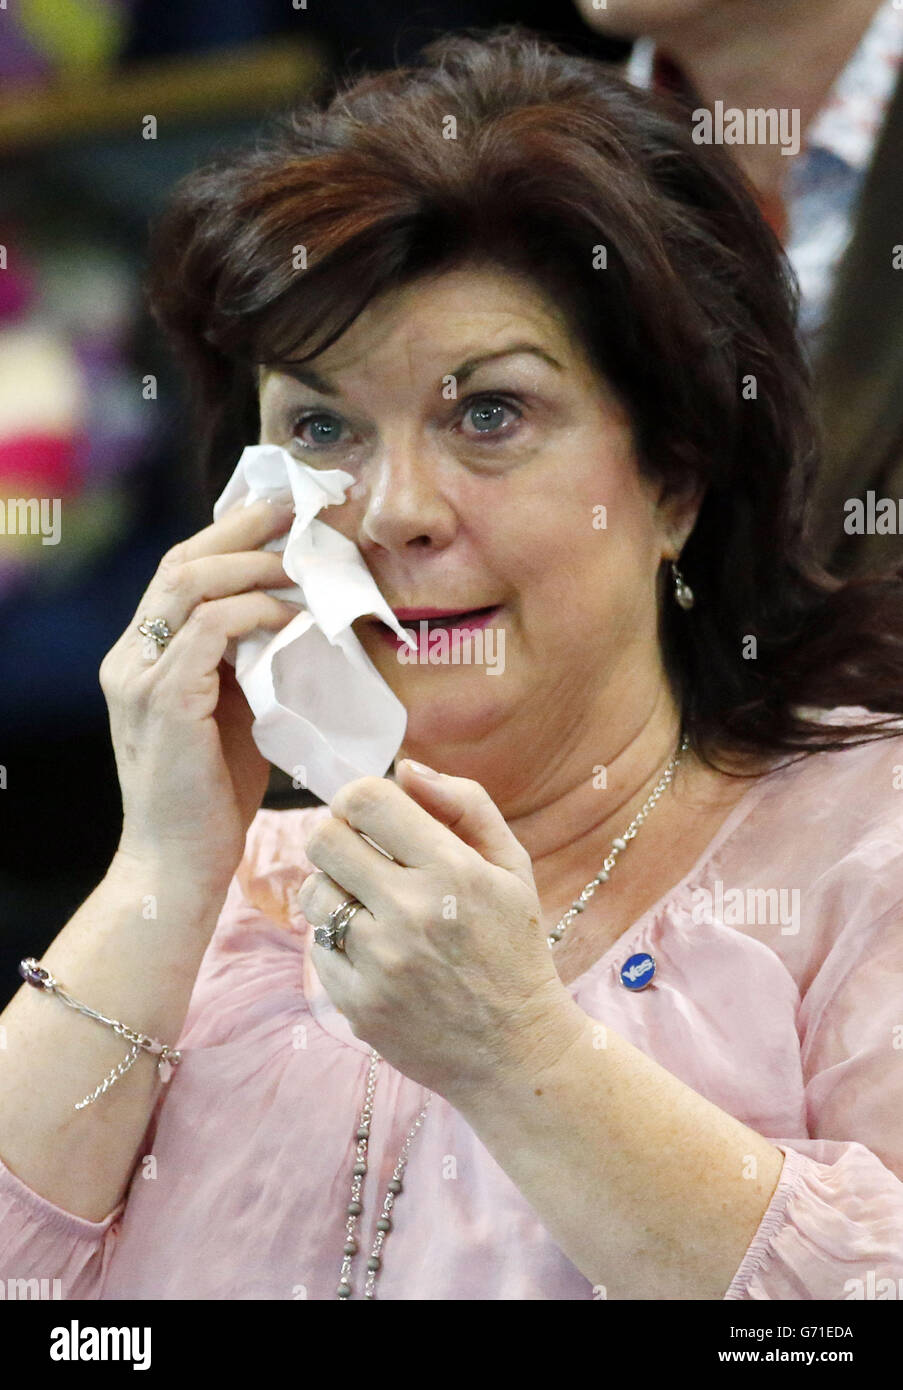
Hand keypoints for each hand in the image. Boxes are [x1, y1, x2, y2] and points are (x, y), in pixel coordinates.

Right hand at [100, 499, 300, 890]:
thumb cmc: (212, 795)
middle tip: (299, 513)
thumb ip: (245, 663)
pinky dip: (256, 614)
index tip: (280, 511)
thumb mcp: (230, 712)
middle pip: (182, 562)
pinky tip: (293, 618)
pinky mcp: (162, 703)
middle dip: (243, 529)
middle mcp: (129, 659)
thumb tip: (296, 615)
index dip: (228, 534)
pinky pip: (210, 630)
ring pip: (191, 584)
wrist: (178, 865)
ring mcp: (139, 678)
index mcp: (140, 657)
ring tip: (304, 563)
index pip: (179, 571)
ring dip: (255, 565)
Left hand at [298, 761, 583, 1101]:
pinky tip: (376, 952)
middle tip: (363, 857)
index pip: (366, 800)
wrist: (518, 1053)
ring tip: (371, 907)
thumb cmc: (514, 949)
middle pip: (324, 839)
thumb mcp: (513, 868)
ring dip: (336, 889)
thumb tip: (406, 768)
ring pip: (313, 891)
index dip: (359, 798)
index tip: (371, 816)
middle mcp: (413, 914)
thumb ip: (465, 805)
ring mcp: (380, 963)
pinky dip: (339, 942)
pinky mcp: (357, 1004)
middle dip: (339, 837)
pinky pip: (317, 946)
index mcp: (454, 871)